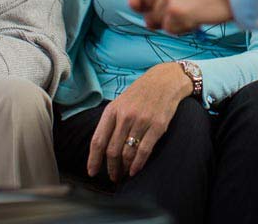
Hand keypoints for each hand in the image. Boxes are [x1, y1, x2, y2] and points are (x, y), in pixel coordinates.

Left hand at [87, 63, 192, 181]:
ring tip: (124, 174)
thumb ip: (111, 122)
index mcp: (112, 110)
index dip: (93, 159)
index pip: (98, 140)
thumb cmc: (141, 93)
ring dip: (124, 168)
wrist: (165, 80)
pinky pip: (144, 151)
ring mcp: (142, 121)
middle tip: (113, 177)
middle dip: (111, 168)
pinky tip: (135, 170)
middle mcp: (125, 116)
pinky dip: (138, 164)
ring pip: (128, 153)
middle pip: (112, 150)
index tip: (92, 172)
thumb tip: (102, 147)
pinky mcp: (157, 126)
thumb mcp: (120, 102)